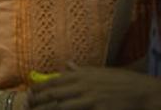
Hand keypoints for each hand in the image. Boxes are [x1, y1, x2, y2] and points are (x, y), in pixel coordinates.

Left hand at [27, 64, 160, 108]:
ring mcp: (90, 98)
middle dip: (38, 101)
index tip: (29, 93)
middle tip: (28, 105)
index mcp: (80, 75)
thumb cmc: (119, 81)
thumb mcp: (98, 72)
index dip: (39, 88)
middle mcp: (82, 85)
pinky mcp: (99, 109)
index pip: (53, 81)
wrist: (140, 90)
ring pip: (62, 106)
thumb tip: (67, 64)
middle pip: (54, 94)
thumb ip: (80, 70)